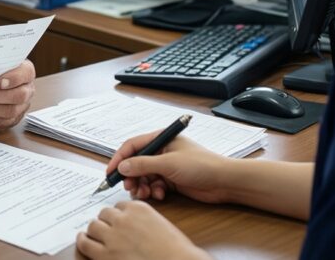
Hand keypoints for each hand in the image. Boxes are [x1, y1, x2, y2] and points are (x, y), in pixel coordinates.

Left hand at [76, 201, 208, 259]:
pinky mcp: (105, 254)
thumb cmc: (175, 251)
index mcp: (139, 208)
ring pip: (93, 225)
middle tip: (107, 230)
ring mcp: (113, 236)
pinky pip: (85, 243)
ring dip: (95, 230)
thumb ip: (143, 220)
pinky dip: (82, 240)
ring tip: (95, 235)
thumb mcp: (160, 225)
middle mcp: (123, 218)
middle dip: (106, 221)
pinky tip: (83, 240)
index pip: (119, 206)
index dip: (118, 215)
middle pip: (105, 213)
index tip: (118, 221)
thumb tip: (131, 225)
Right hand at [107, 131, 229, 203]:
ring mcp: (166, 166)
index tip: (110, 173)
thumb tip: (122, 167)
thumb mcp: (169, 163)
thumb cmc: (202, 165)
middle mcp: (162, 151)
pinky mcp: (171, 180)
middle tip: (129, 188)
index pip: (132, 146)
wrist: (224, 182)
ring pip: (144, 176)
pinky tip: (160, 195)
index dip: (119, 159)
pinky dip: (153, 191)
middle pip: (136, 163)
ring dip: (142, 186)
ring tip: (145, 194)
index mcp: (161, 139)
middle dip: (131, 177)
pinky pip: (154, 185)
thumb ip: (143, 164)